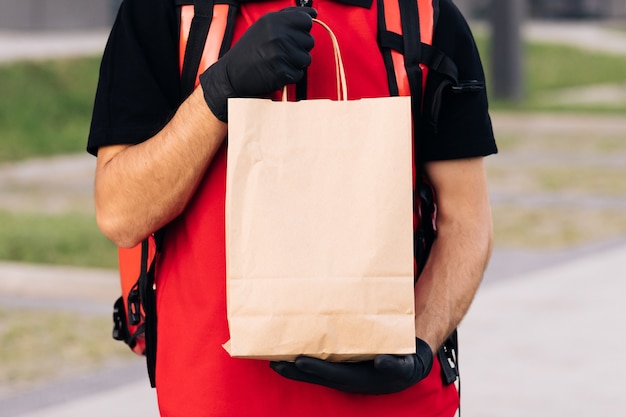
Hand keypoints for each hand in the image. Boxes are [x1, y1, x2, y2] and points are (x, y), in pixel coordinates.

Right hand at [199, 7, 316, 121]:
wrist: (232, 74)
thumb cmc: (248, 50)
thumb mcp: (264, 25)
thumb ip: (288, 17)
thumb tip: (312, 13)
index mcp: (274, 21)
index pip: (306, 21)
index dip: (302, 29)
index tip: (294, 34)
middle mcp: (278, 36)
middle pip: (309, 41)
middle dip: (299, 47)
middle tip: (282, 51)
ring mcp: (280, 55)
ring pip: (306, 58)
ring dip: (296, 62)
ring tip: (279, 61)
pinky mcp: (282, 72)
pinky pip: (299, 74)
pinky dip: (291, 75)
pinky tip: (278, 71)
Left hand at [270, 338, 433, 394]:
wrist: (405, 367)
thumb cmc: (402, 366)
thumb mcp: (403, 367)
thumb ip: (393, 365)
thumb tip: (381, 361)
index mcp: (358, 378)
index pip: (333, 373)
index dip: (316, 369)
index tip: (300, 361)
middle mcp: (345, 376)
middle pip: (315, 374)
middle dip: (294, 370)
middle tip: (274, 362)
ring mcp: (340, 371)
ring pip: (313, 369)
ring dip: (294, 364)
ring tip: (274, 357)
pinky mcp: (340, 363)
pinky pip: (319, 360)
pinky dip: (305, 355)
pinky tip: (292, 347)